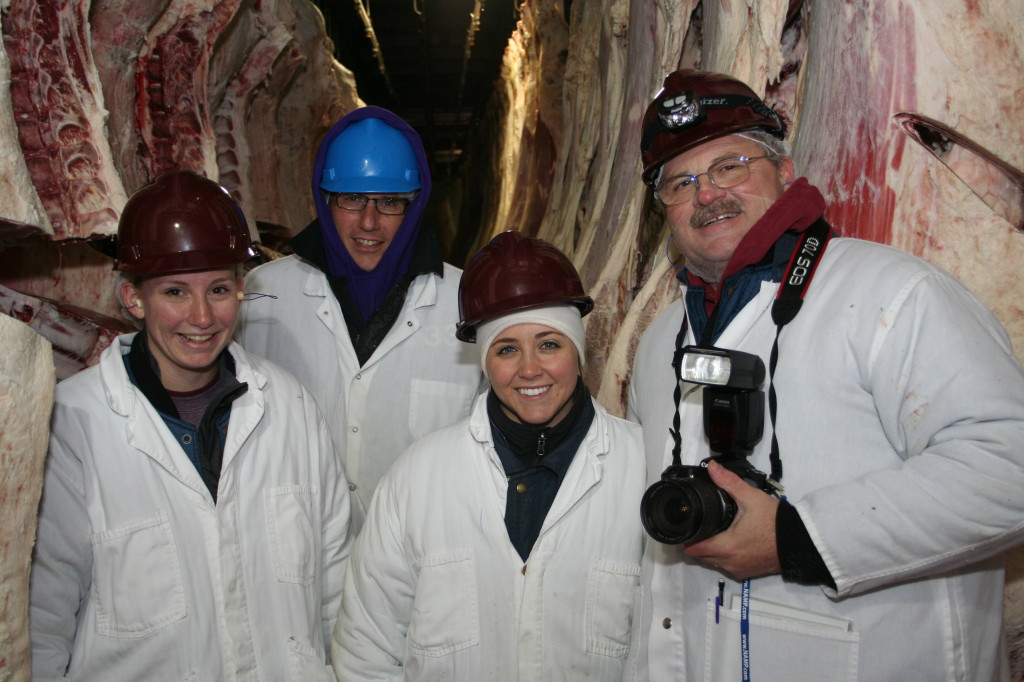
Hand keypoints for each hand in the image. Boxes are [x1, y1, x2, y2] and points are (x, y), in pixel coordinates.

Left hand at [683, 460, 781, 579]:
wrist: (800, 541)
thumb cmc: (775, 522)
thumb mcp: (751, 498)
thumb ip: (729, 482)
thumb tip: (712, 468)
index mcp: (726, 546)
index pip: (693, 549)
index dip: (686, 538)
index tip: (686, 527)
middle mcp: (729, 562)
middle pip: (701, 557)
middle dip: (697, 543)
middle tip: (699, 526)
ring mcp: (739, 570)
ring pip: (713, 563)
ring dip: (711, 551)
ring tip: (714, 532)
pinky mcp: (748, 573)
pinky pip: (728, 567)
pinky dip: (725, 557)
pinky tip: (730, 542)